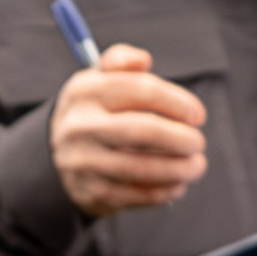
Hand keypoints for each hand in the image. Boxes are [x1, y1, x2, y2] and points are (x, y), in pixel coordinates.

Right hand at [50, 44, 209, 216]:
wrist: (58, 155)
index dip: (177, 102)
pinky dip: (163, 191)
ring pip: (142, 167)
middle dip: (180, 139)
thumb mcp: (99, 79)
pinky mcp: (91, 192)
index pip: (141, 90)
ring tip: (197, 166)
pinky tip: (177, 185)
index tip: (198, 115)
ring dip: (178, 169)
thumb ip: (121, 60)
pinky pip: (135, 195)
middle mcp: (80, 125)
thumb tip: (143, 60)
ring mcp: (83, 161)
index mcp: (85, 91)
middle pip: (143, 131)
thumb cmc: (94, 111)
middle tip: (198, 143)